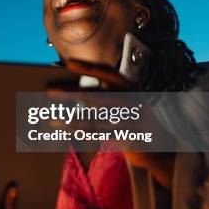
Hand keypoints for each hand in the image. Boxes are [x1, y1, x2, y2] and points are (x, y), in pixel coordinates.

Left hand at [61, 59, 175, 188]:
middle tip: (49, 91)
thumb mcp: (124, 100)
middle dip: (69, 92)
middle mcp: (132, 100)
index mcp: (130, 86)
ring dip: (69, 118)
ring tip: (50, 117)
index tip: (68, 62)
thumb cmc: (132, 118)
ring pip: (93, 119)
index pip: (107, 73)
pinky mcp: (129, 138)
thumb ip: (102, 93)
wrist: (160, 145)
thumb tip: (68, 89)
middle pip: (94, 95)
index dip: (87, 67)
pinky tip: (65, 129)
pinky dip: (80, 132)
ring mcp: (131, 121)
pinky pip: (99, 135)